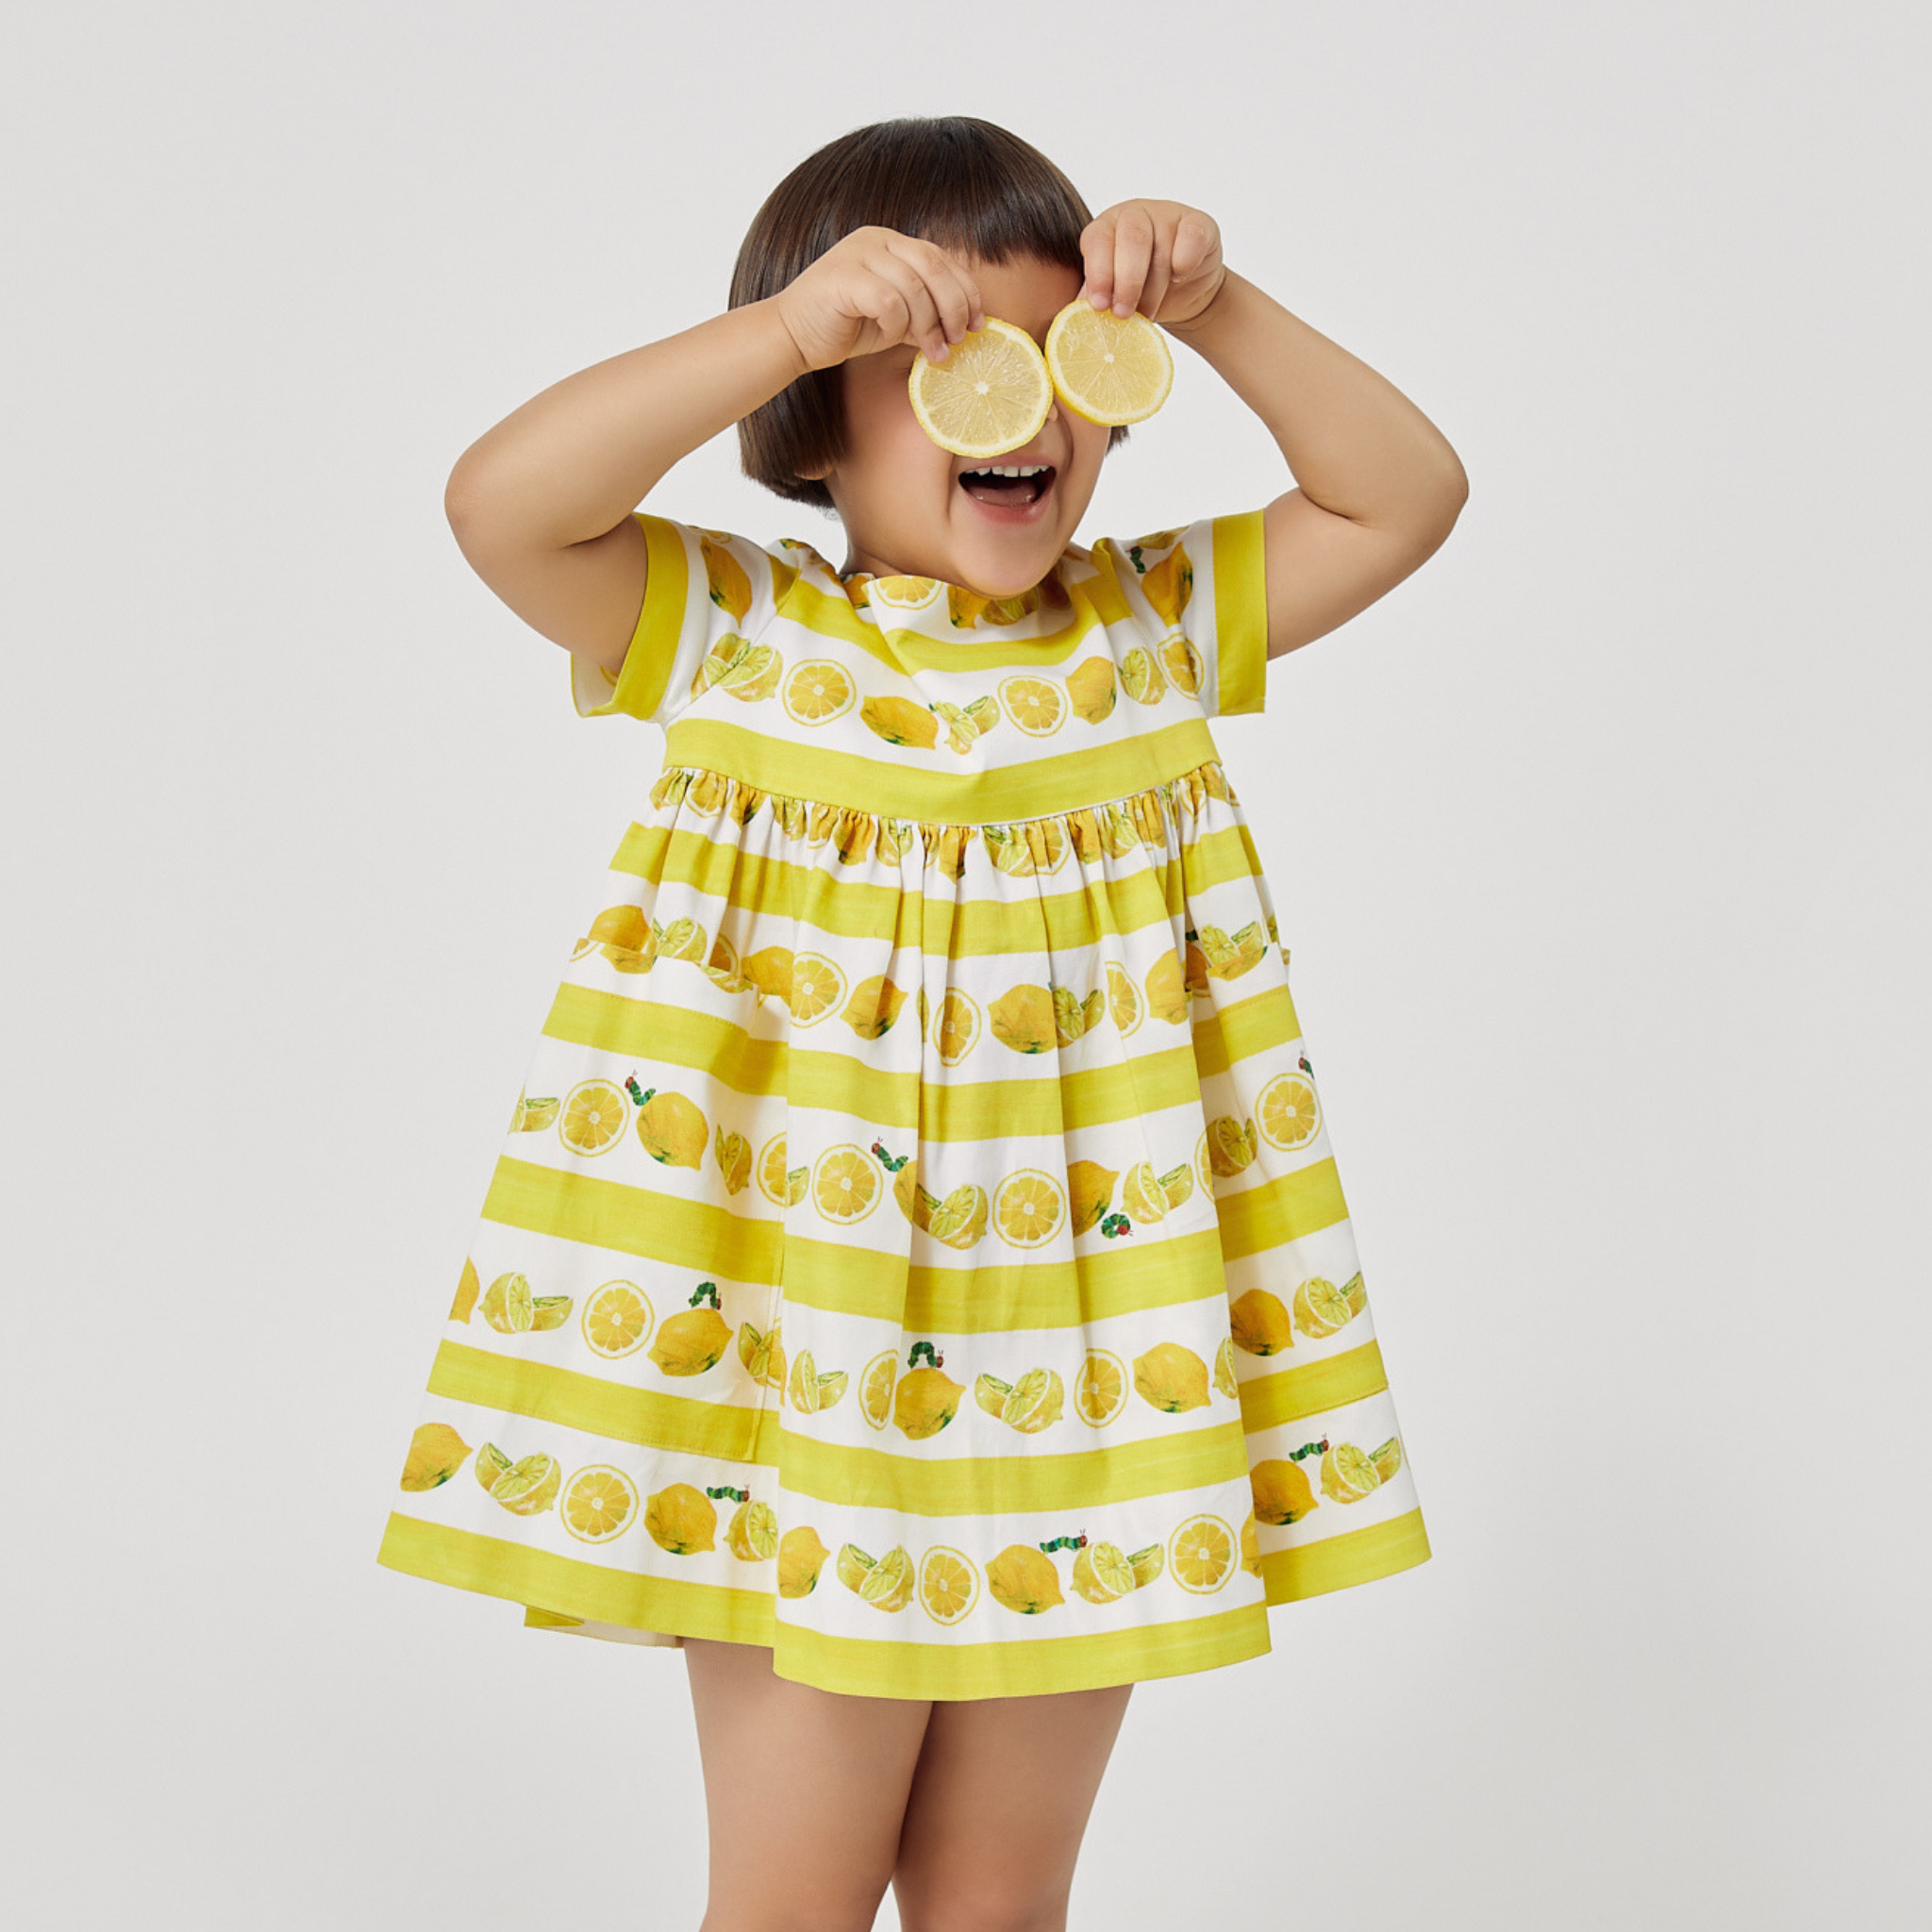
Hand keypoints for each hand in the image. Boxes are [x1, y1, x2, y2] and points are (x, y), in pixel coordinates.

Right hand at [773, 226, 985, 375]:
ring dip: (929, 325)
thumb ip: (924, 313)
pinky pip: (889, 302)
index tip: (978, 324)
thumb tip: (964, 327)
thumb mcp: (895, 319)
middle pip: (933, 267)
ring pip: (914, 288)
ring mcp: (858, 254)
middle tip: (958, 339)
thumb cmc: (844, 328)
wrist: (793, 337)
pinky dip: (898, 325)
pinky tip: (892, 337)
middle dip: (954, 307)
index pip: (940, 259)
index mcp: (891, 243)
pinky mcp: (843, 277)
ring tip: (932, 352)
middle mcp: (876, 240)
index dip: (966, 291)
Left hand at [1076, 200, 1226, 332]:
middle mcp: (1135, 214)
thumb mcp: (1113, 294)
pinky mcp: (1199, 223)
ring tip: (1147, 315)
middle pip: (1131, 239)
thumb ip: (1096, 298)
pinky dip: (1185, 260)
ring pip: (1161, 247)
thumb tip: (1076, 317)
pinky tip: (1179, 278)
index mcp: (1107, 227)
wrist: (1183, 291)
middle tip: (1124, 315)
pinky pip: (1192, 237)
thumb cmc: (1140, 291)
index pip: (1098, 240)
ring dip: (1154, 288)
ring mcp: (1168, 215)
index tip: (1099, 306)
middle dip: (1127, 282)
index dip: (1098, 273)